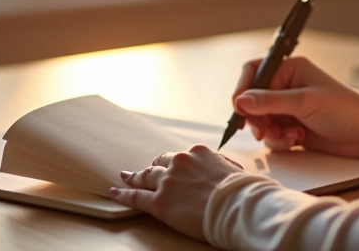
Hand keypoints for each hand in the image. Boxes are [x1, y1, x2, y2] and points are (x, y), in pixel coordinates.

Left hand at [109, 145, 243, 240]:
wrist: (237, 206)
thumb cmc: (243, 192)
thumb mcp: (235, 171)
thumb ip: (223, 168)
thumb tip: (229, 171)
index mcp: (199, 152)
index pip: (180, 157)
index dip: (173, 164)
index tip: (170, 167)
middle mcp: (180, 162)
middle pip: (159, 163)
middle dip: (152, 167)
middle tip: (144, 171)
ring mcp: (167, 181)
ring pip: (145, 177)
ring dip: (134, 177)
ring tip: (125, 177)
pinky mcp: (160, 202)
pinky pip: (136, 197)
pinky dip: (123, 194)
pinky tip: (115, 191)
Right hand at [233, 56, 358, 158]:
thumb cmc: (343, 109)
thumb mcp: (304, 102)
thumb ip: (270, 101)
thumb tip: (240, 102)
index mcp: (289, 70)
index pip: (254, 72)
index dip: (242, 88)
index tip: (239, 108)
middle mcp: (286, 87)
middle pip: (253, 100)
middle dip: (257, 117)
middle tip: (264, 129)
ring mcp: (289, 109)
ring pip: (261, 120)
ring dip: (270, 131)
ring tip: (288, 135)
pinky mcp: (292, 128)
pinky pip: (272, 135)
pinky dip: (280, 140)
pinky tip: (298, 139)